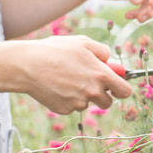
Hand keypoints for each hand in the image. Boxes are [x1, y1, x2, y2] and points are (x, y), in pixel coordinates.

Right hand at [14, 35, 132, 113]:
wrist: (28, 65)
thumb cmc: (56, 50)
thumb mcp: (83, 42)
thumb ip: (102, 51)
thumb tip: (110, 62)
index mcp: (101, 75)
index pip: (125, 91)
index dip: (121, 88)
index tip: (116, 85)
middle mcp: (92, 92)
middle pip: (107, 102)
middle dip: (102, 94)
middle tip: (89, 82)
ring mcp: (78, 103)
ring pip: (88, 103)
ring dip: (83, 95)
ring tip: (66, 79)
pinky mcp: (64, 110)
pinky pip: (72, 106)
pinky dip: (67, 99)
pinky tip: (57, 86)